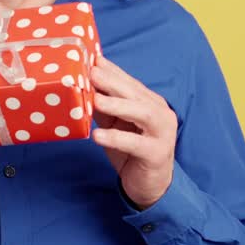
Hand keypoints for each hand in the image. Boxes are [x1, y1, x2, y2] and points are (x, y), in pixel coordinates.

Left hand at [90, 55, 176, 209]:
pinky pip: (136, 144)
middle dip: (113, 82)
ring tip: (95, 100)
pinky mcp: (157, 154)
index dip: (112, 71)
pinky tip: (97, 136)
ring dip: (117, 105)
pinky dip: (116, 138)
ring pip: (142, 114)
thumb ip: (103, 107)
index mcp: (150, 103)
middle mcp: (160, 114)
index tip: (92, 58)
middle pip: (136, 94)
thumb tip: (83, 87)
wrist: (152, 186)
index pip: (129, 82)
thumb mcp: (115, 125)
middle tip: (91, 73)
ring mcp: (162, 134)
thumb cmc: (132, 151)